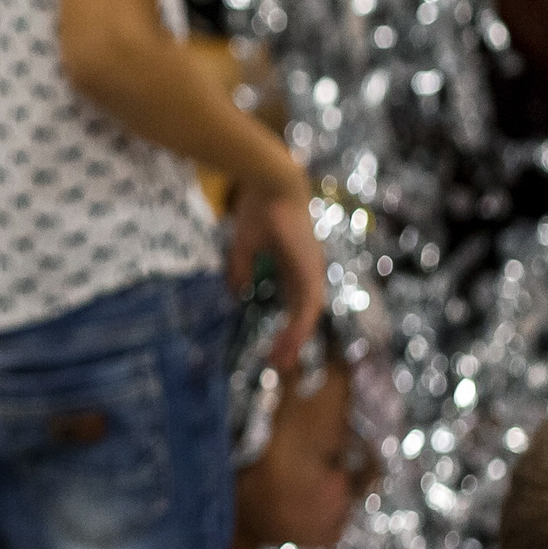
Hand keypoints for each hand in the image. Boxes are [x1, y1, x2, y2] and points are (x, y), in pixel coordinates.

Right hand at [227, 175, 325, 372]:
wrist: (270, 185)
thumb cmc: (257, 208)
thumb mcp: (242, 247)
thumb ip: (240, 271)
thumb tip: (236, 293)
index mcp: (293, 263)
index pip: (292, 302)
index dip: (284, 324)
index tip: (272, 346)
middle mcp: (306, 269)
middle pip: (302, 312)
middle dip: (290, 339)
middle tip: (277, 363)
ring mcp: (311, 270)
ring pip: (308, 314)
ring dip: (295, 339)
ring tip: (280, 361)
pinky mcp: (310, 270)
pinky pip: (308, 306)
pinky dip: (299, 327)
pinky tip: (288, 343)